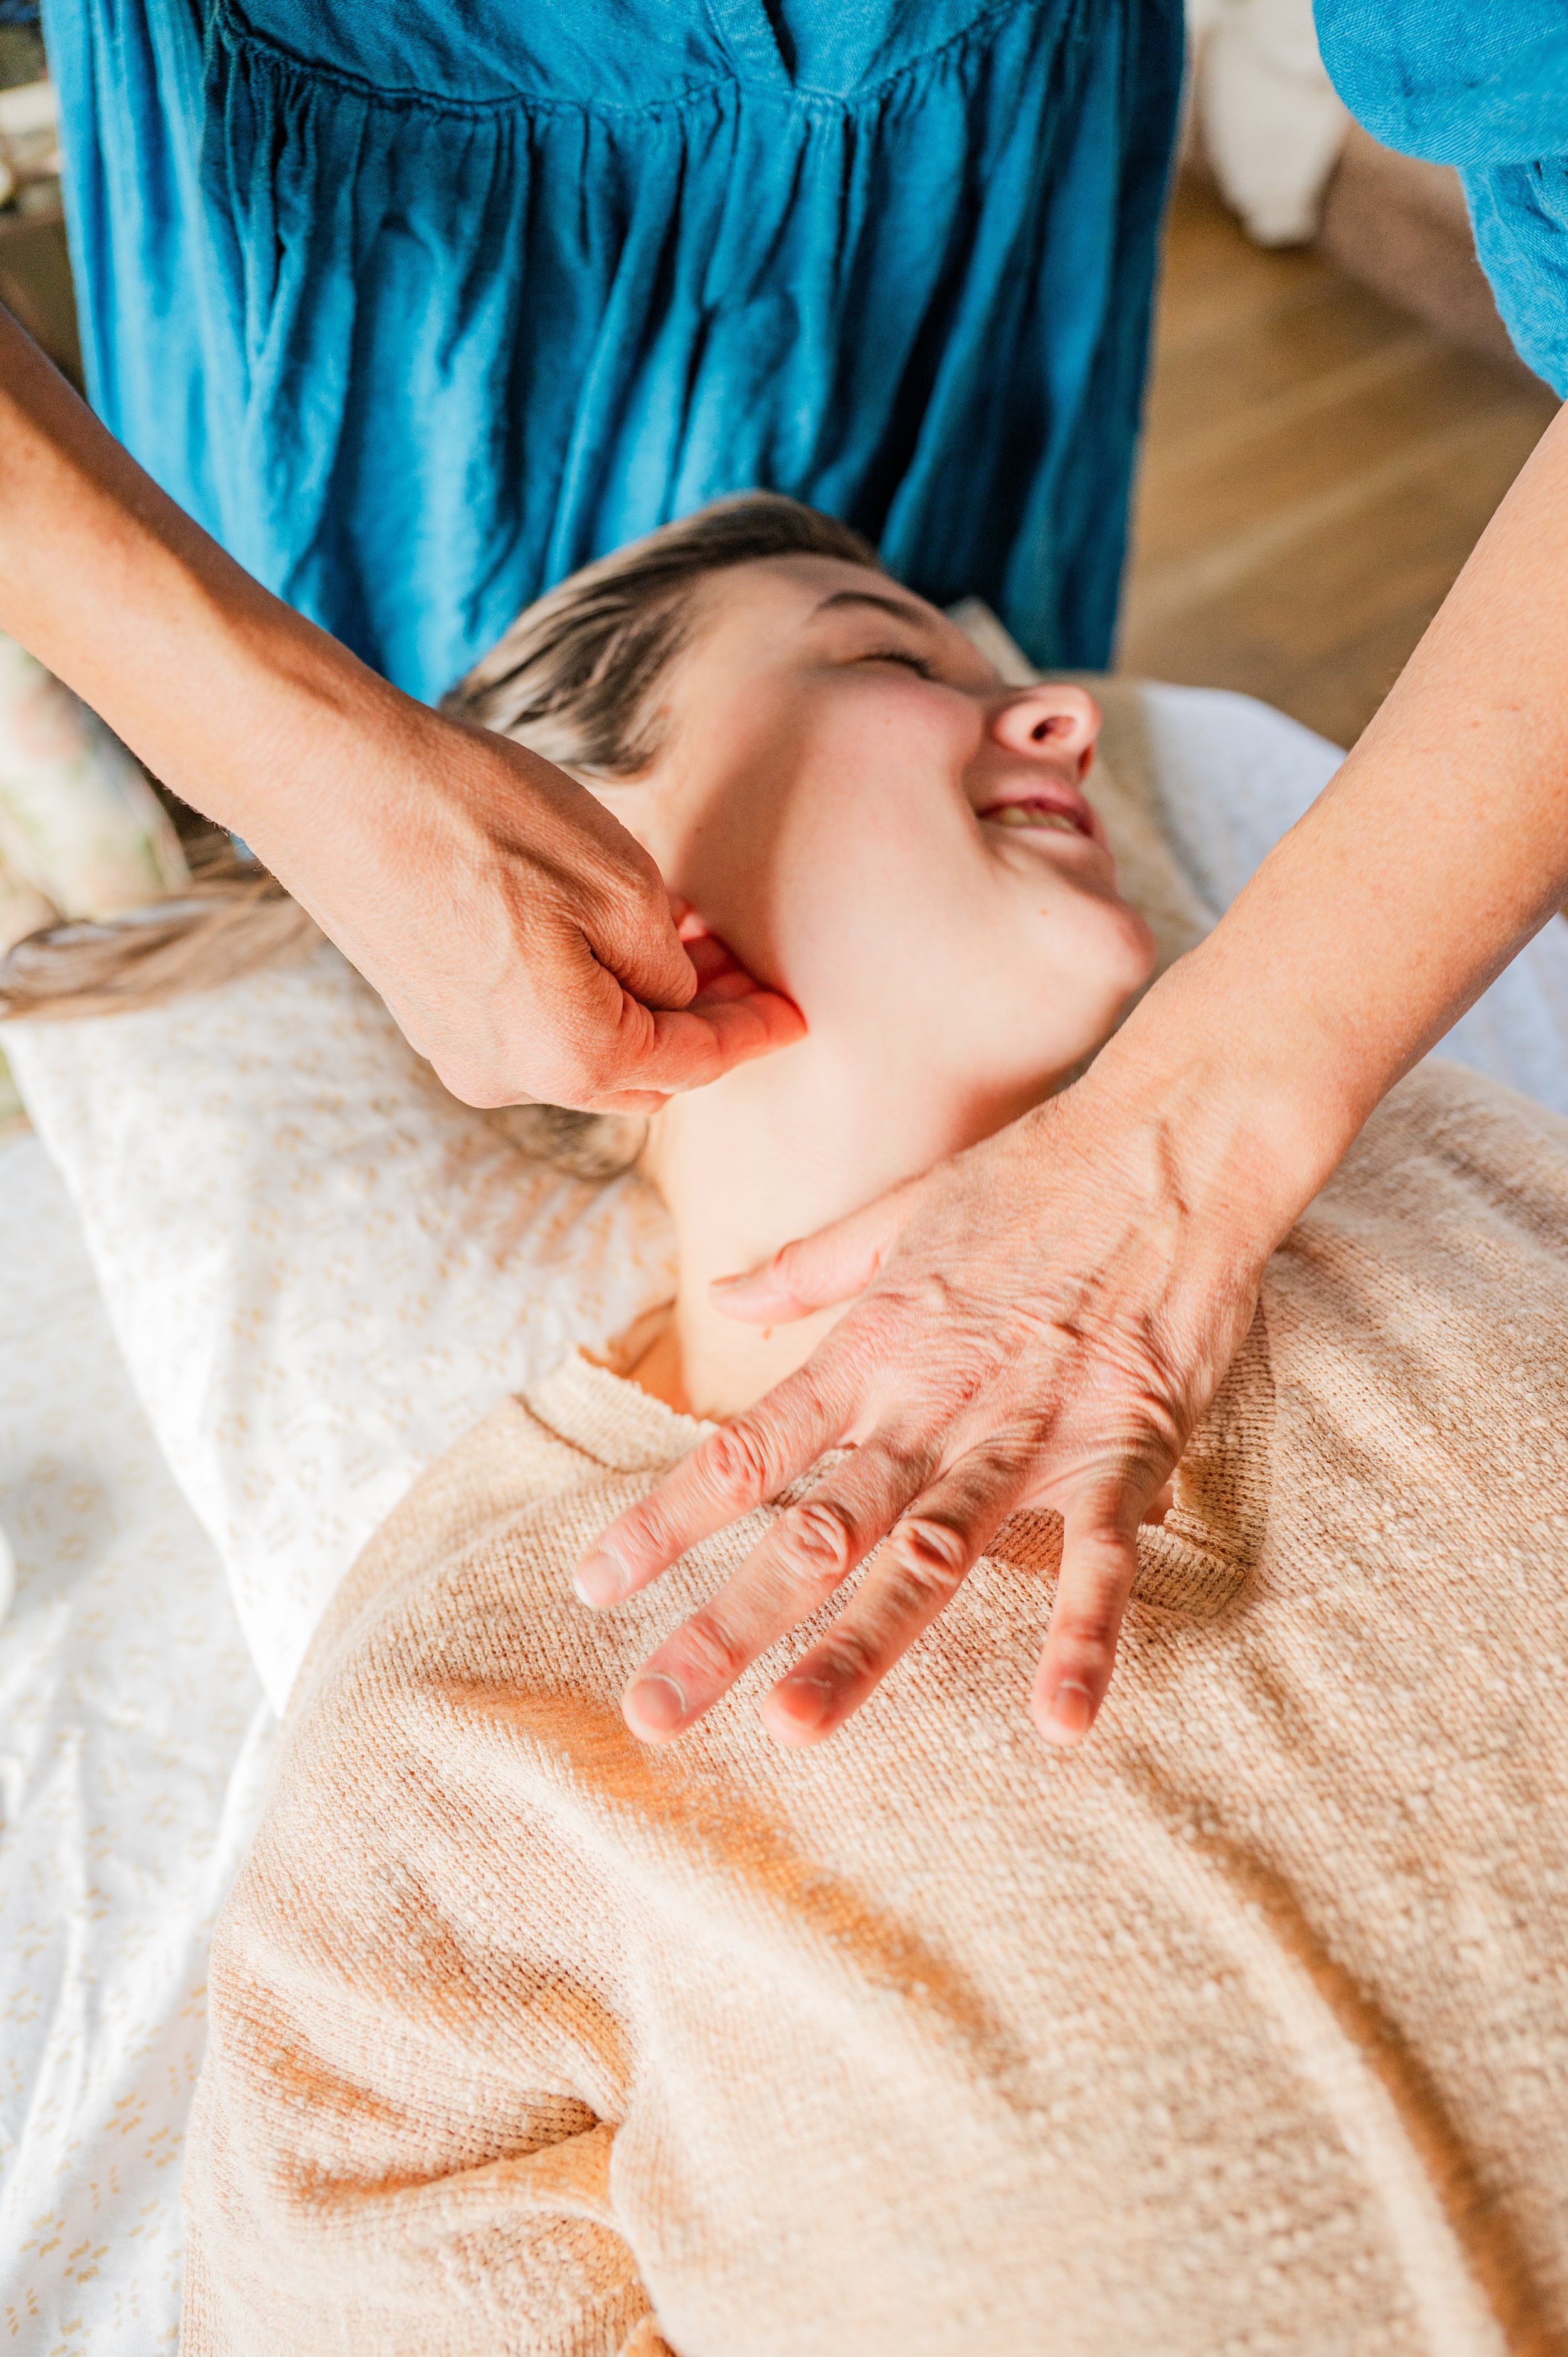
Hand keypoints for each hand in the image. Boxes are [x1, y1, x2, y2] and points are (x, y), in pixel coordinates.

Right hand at [0, 303, 801, 1110]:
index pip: (696, 1061)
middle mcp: (511, 1078)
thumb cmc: (478, 816)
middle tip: (746, 967)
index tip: (797, 1011)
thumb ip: (667, 963)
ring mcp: (458, 1052)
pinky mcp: (424, 1015)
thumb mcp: (619, 882)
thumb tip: (674, 994)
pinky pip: (530, 1024)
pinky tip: (600, 936)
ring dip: (639, 1007)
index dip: (754, 1030)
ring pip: (582, 1051)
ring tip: (682, 941)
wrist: (326, 776)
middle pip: (640, 1074)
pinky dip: (581, 995)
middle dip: (700, 1026)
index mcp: (573, 1055)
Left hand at [577, 1053, 1278, 1748]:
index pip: (747, 1450)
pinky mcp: (1125, 1449)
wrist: (1170, 1142)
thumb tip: (723, 1293)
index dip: (665, 1521)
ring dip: (861, 1646)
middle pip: (815, 1531)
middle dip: (731, 1625)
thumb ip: (806, 1270)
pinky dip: (1081, 1636)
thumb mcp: (898, 1214)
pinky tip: (1059, 1722)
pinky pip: (1099, 1559)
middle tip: (657, 1711)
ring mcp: (1027, 1434)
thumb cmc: (1034, 1177)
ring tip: (792, 1730)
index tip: (596, 1588)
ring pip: (931, 1558)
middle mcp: (932, 1407)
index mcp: (872, 1353)